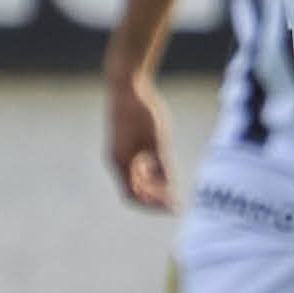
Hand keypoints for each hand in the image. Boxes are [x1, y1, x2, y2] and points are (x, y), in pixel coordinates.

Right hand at [105, 71, 175, 210]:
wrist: (127, 85)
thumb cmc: (142, 111)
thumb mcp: (158, 140)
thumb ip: (163, 165)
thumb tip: (170, 188)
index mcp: (121, 162)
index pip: (134, 195)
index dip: (153, 205)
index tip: (173, 207)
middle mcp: (117, 160)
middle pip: (135, 189)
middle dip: (155, 197)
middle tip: (176, 201)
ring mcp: (118, 151)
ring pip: (135, 178)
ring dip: (152, 185)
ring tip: (172, 187)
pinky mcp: (123, 142)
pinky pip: (134, 165)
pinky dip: (148, 172)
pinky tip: (162, 168)